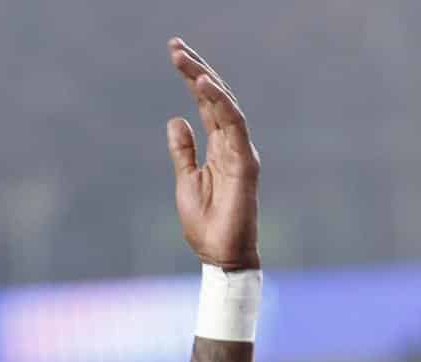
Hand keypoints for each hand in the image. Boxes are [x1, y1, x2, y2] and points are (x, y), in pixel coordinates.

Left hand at [165, 39, 259, 270]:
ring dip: (204, 79)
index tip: (175, 53)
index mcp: (218, 147)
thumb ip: (183, 150)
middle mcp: (232, 143)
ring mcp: (241, 151)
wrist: (220, 256)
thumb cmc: (206, 224)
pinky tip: (202, 84)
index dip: (191, 77)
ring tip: (183, 59)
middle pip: (215, 97)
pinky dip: (220, 103)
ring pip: (225, 104)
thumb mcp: (186, 180)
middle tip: (175, 46)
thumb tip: (176, 119)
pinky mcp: (246, 162)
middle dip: (196, 69)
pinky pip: (234, 124)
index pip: (206, 104)